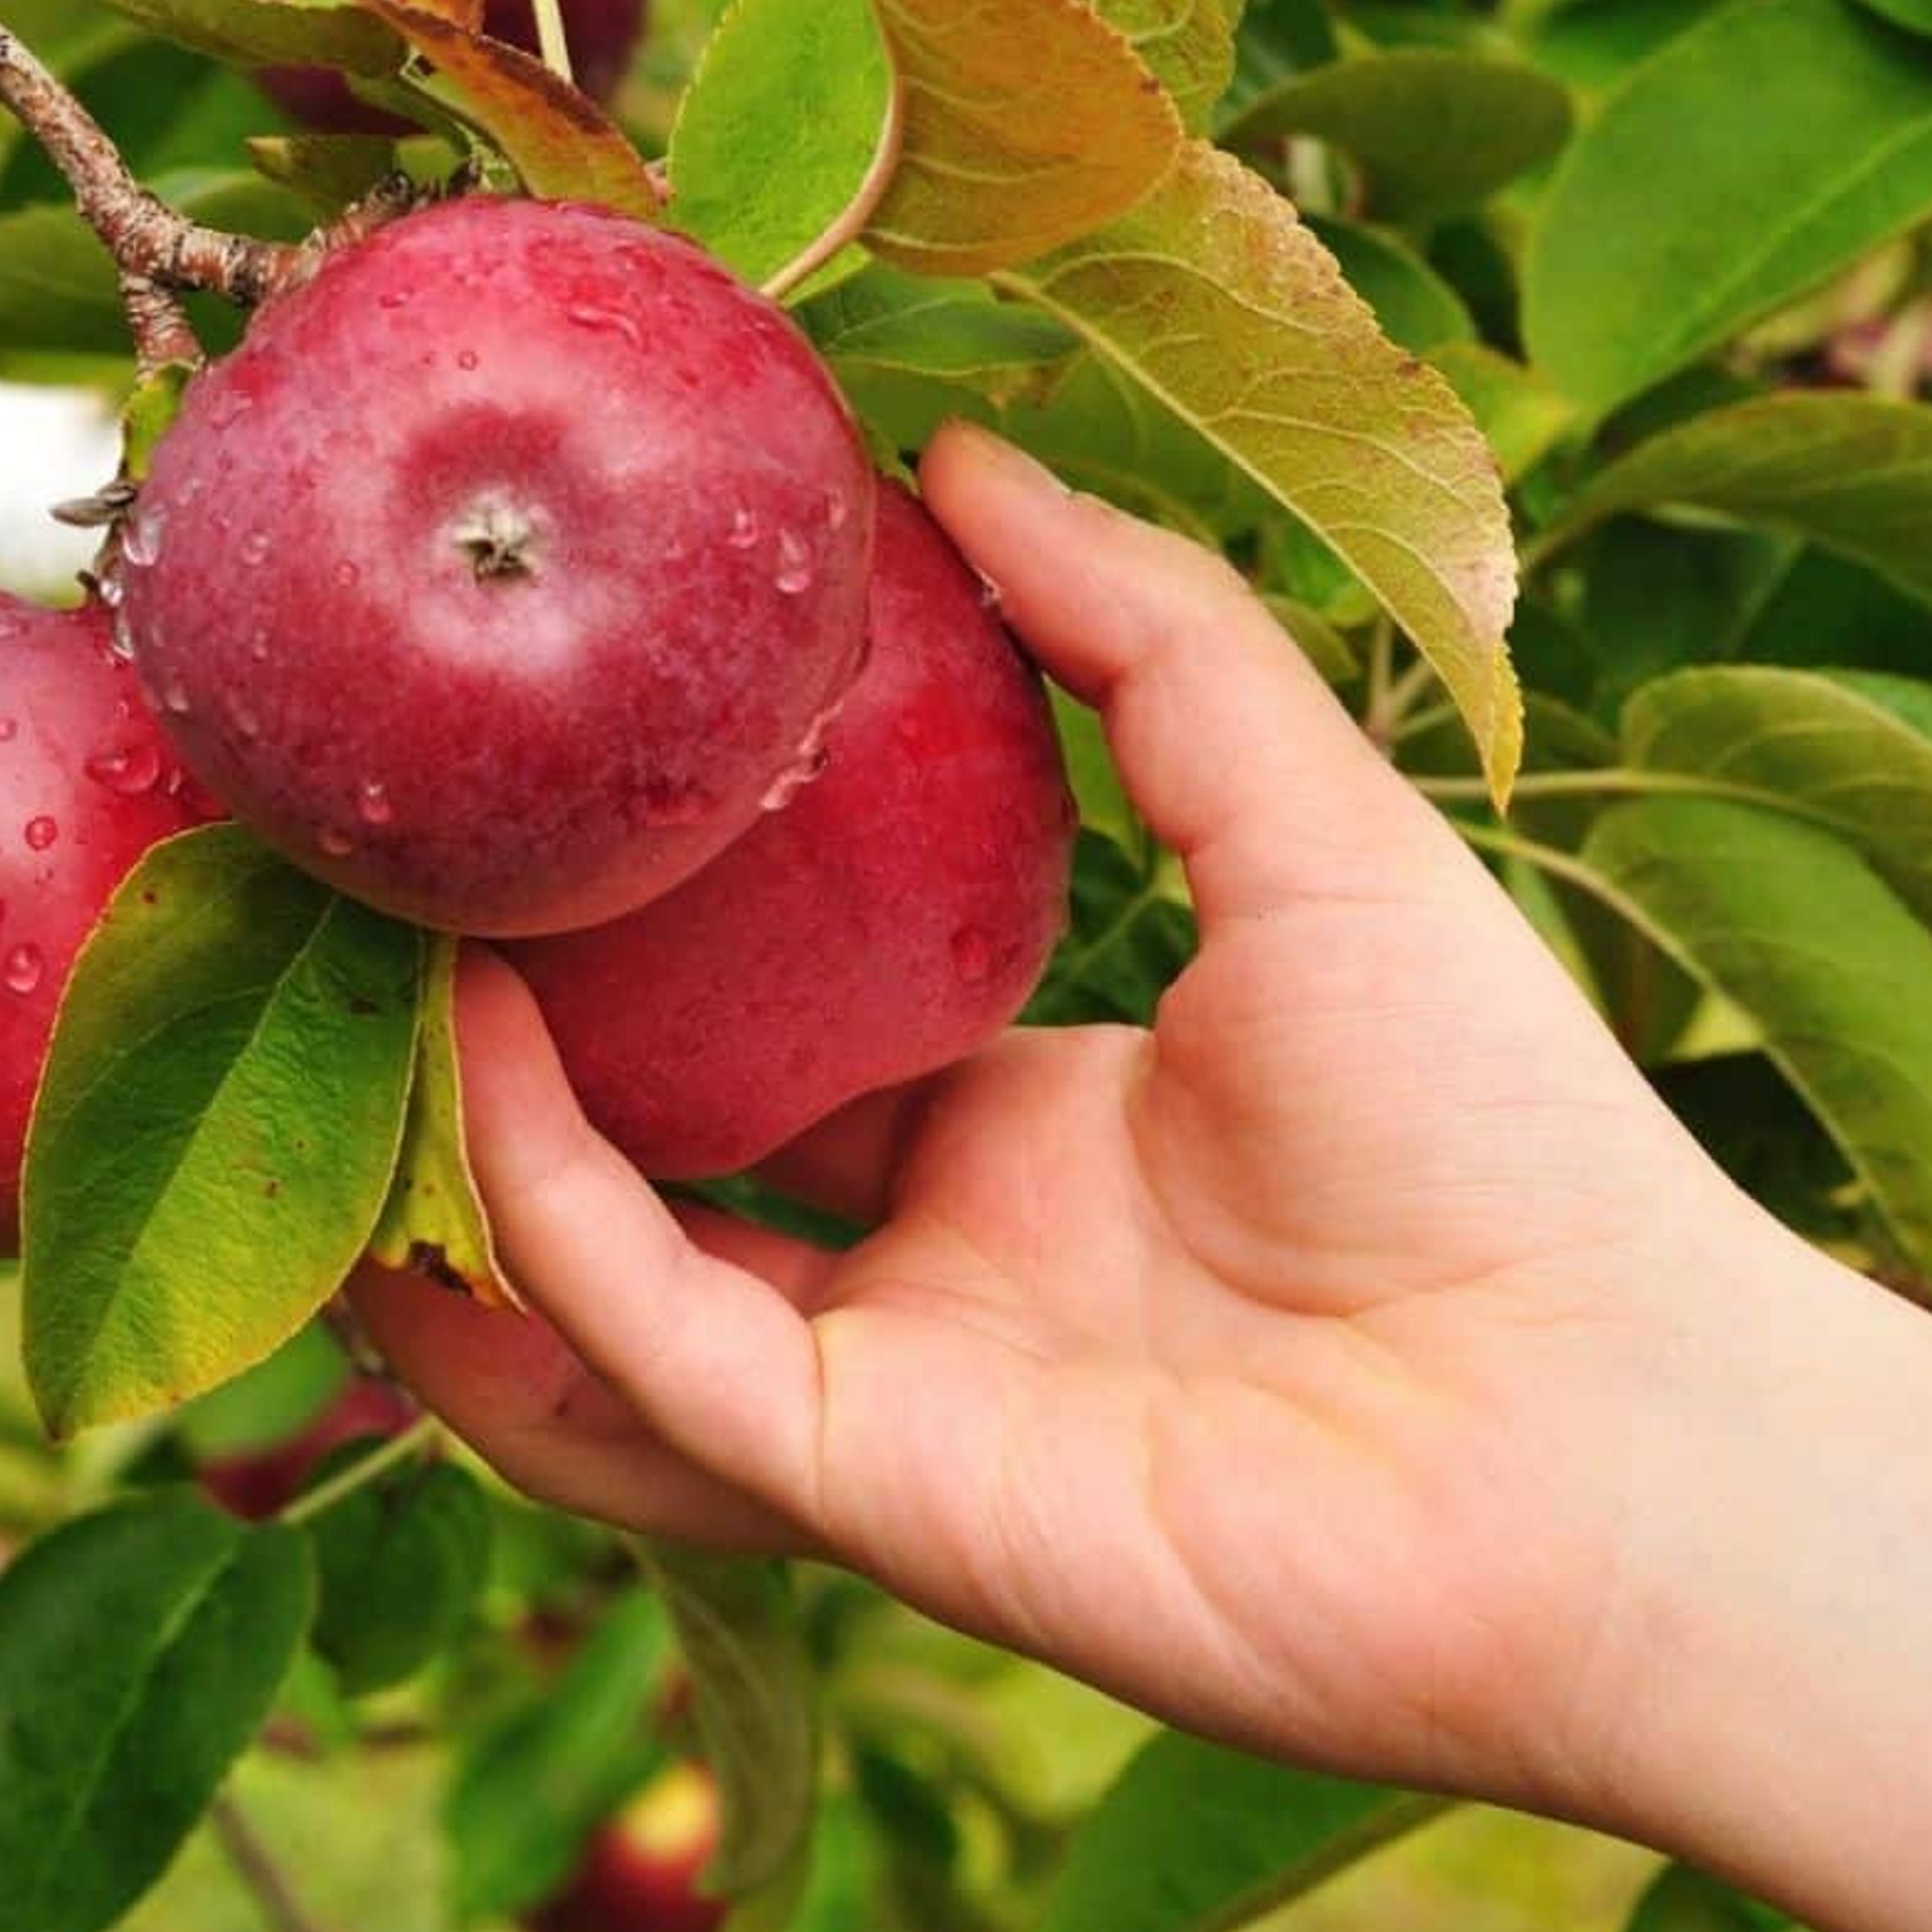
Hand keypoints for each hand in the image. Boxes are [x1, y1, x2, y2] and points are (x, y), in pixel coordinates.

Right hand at [360, 419, 1778, 1815]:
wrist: (1605, 1420)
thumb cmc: (1497, 1120)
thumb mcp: (1302, 812)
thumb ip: (1134, 633)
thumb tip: (953, 446)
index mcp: (1028, 1127)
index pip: (782, 1032)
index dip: (649, 936)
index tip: (535, 794)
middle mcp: (935, 1261)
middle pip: (656, 1164)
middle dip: (500, 1057)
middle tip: (366, 892)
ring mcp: (888, 1384)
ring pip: (593, 1289)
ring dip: (453, 1161)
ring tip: (326, 994)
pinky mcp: (867, 1485)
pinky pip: (642, 1357)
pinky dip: (539, 1221)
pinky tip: (462, 1068)